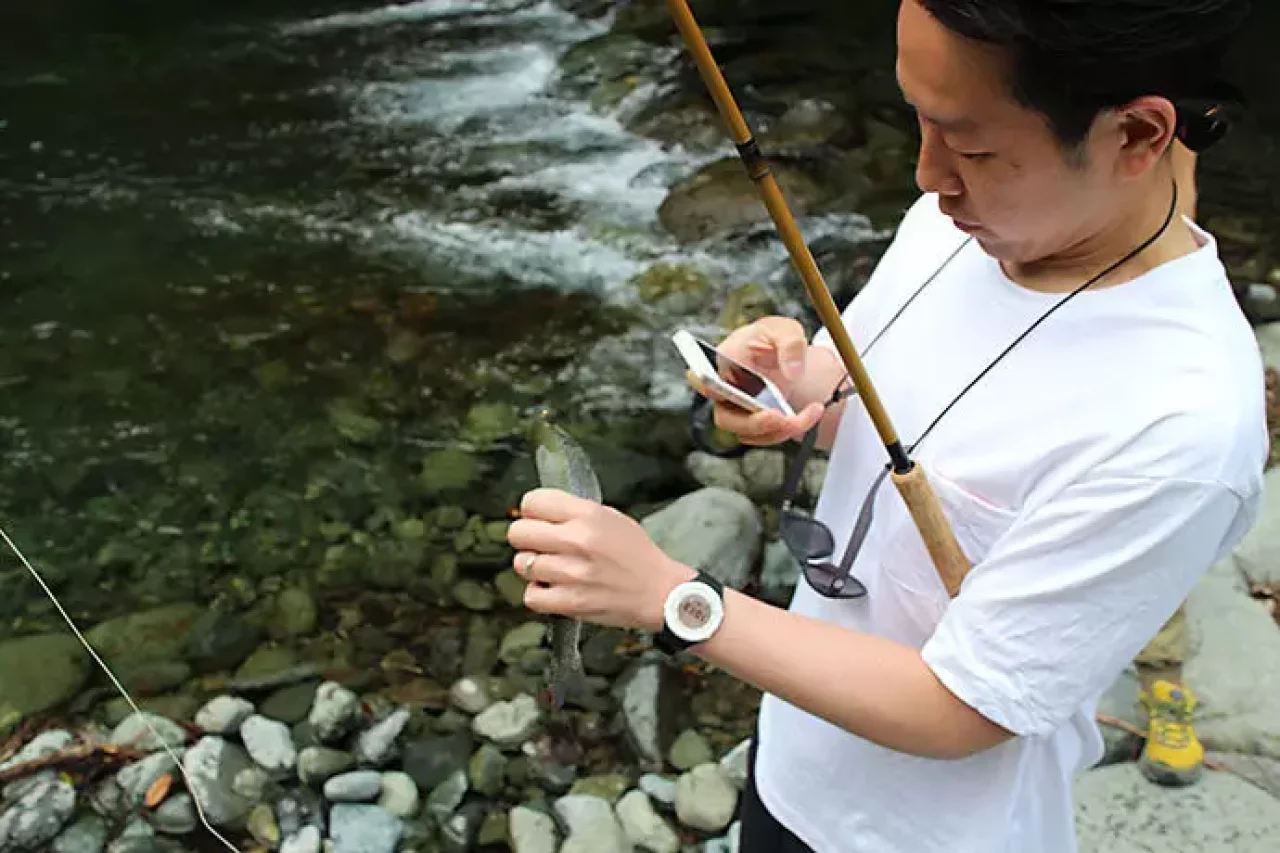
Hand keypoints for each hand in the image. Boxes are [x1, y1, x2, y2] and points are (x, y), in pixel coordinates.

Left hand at [506, 488, 695, 632]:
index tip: (538, 519)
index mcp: (588, 515)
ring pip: (522, 564)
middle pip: (518, 533)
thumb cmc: (637, 555)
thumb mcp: (611, 517)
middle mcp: (577, 541)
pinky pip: (531, 596)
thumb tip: (539, 511)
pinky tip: (553, 589)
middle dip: (527, 537)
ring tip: (552, 569)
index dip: (532, 510)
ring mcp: (572, 574)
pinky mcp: (571, 603)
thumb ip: (574, 512)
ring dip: (534, 567)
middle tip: (540, 544)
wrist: (661, 592)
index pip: (532, 502)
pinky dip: (538, 594)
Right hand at [688, 316, 827, 445]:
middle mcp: (724, 390)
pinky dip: (788, 431)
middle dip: (753, 423)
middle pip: (725, 418)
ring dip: (778, 431)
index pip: (703, 378)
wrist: (782, 355)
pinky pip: (766, 436)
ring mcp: (737, 410)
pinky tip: (809, 414)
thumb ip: (790, 344)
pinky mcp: (753, 422)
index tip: (720, 391)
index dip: (708, 387)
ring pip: (747, 433)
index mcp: (723, 362)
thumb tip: (792, 372)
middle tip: (779, 417)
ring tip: (809, 413)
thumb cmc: (773, 339)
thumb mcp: (785, 330)